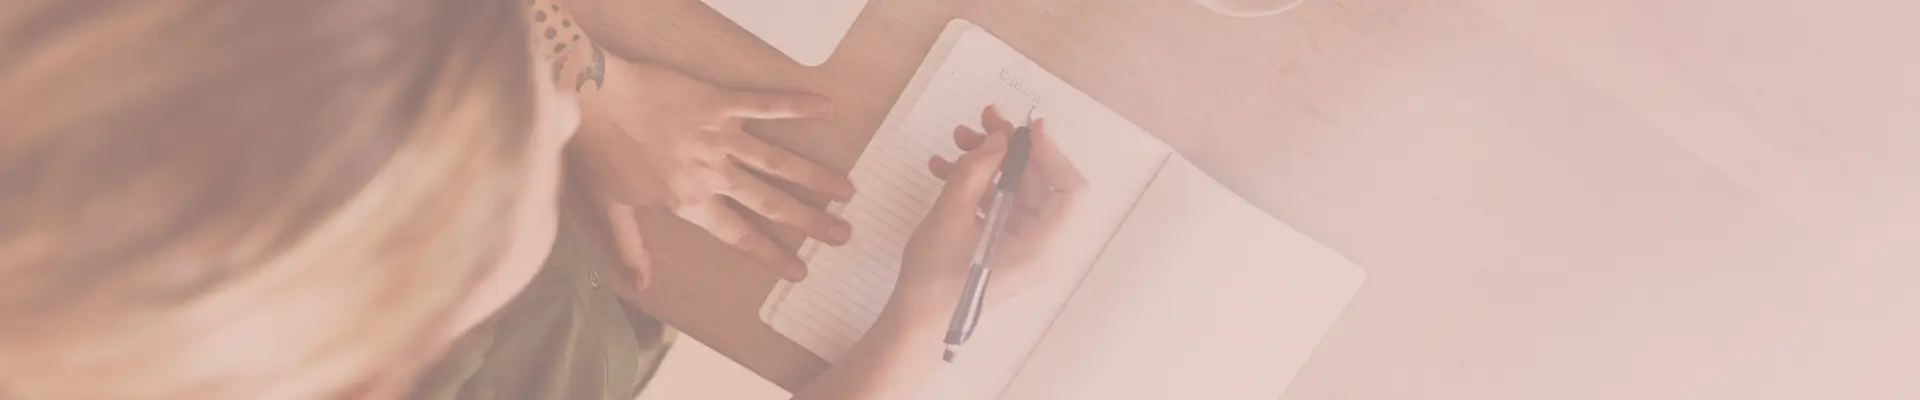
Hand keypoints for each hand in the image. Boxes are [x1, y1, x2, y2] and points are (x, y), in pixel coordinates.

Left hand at [569, 59, 853, 282]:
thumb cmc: (595, 152)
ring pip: (776, 161)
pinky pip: (763, 105)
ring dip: (814, 176)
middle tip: (843, 234)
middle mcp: (712, 174)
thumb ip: (628, 246)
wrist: (590, 98)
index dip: (771, 254)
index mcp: (688, 202)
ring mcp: (719, 137)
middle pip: (770, 202)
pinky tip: (826, 106)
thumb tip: (640, 285)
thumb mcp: (607, 207)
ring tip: (847, 189)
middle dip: (810, 221)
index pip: (738, 235)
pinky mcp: (718, 103)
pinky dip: (794, 105)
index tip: (800, 270)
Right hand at [894, 105, 1087, 309]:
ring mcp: (1022, 244)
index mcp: (1042, 246)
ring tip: (957, 139)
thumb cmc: (935, 280)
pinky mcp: (1003, 243)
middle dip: (1011, 149)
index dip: (1052, 153)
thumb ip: (975, 172)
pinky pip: (1000, 203)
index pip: (1070, 190)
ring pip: (1017, 188)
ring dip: (988, 162)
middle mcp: (1041, 245)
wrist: (916, 323)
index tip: (1027, 128)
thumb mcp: (950, 217)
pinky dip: (977, 183)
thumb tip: (997, 139)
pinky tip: (943, 167)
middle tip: (984, 120)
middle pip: (1040, 183)